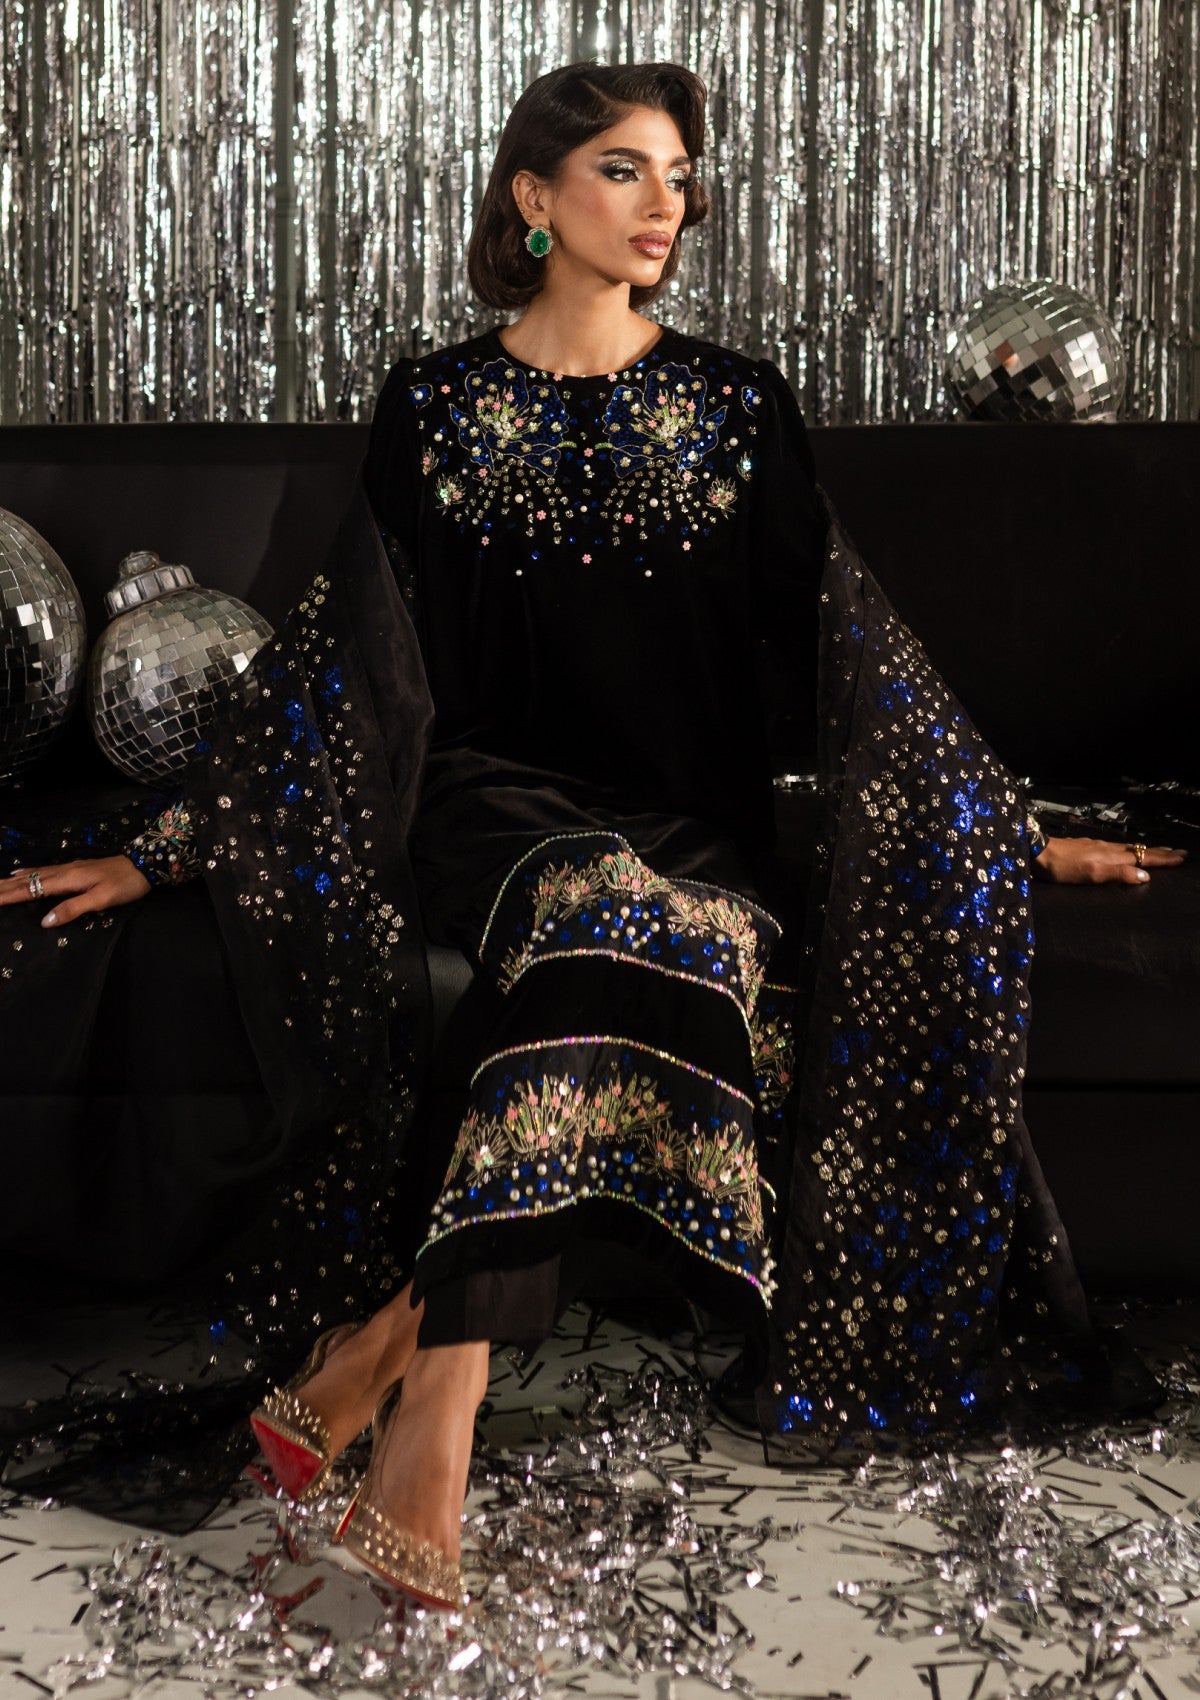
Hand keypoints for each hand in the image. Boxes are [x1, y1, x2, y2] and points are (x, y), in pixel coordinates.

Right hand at [0, 856, 151, 926]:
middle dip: (5, 887)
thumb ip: (73, 909)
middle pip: (28, 880)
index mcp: (68, 880)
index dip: (10, 895)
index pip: (32, 889)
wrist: (144, 865)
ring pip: (33, 874)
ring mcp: (69, 868)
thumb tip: (45, 921)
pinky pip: (43, 871)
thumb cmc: (125, 884)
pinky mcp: (75, 869)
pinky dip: (27, 873)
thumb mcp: (101, 899)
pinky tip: (20, 873)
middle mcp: (64, 871)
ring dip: (12, 880)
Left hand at [1036, 836, 1186, 885]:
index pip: (1144, 857)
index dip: (1163, 859)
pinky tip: (1124, 850)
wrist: (1039, 852)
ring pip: (1128, 847)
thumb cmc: (1064, 867)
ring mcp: (1097, 846)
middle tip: (1179, 852)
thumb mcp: (1092, 874)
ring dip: (1146, 850)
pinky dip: (1128, 850)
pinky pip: (1115, 847)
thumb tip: (1145, 876)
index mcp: (1112, 856)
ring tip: (1158, 850)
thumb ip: (1118, 874)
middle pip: (1139, 850)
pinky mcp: (1087, 847)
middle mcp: (1108, 849)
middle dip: (1160, 852)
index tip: (1181, 858)